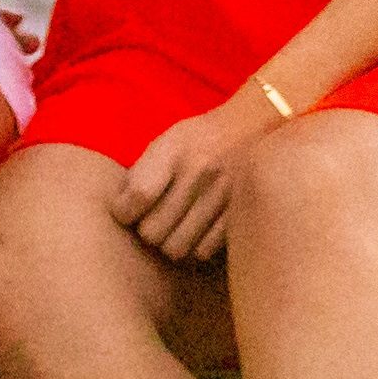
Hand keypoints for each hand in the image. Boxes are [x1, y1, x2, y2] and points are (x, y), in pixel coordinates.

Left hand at [110, 94, 278, 264]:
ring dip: (169, 244)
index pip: (138, 195)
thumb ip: (143, 171)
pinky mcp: (240, 217)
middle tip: (152, 221)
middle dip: (146, 231)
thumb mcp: (170, 140)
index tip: (125, 213)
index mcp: (175, 150)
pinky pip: (203, 252)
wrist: (258, 126)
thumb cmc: (203, 137)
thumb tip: (119, 208)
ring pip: (176, 248)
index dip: (123, 212)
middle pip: (153, 231)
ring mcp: (223, 197)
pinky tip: (195, 233)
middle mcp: (199, 173)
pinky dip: (194, 249)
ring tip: (173, 230)